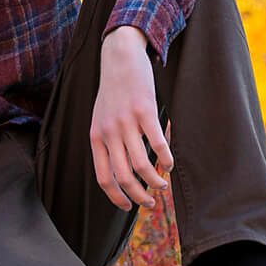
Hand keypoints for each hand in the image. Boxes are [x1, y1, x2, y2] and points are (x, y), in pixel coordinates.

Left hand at [90, 25, 172, 210]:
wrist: (119, 57)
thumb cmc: (113, 91)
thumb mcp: (101, 118)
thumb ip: (107, 142)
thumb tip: (120, 171)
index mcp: (96, 137)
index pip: (104, 177)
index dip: (117, 197)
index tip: (129, 208)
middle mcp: (109, 132)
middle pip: (124, 177)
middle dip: (139, 196)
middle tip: (151, 203)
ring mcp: (126, 122)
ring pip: (142, 165)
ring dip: (155, 181)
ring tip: (163, 184)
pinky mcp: (144, 110)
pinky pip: (158, 143)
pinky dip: (166, 159)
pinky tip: (169, 164)